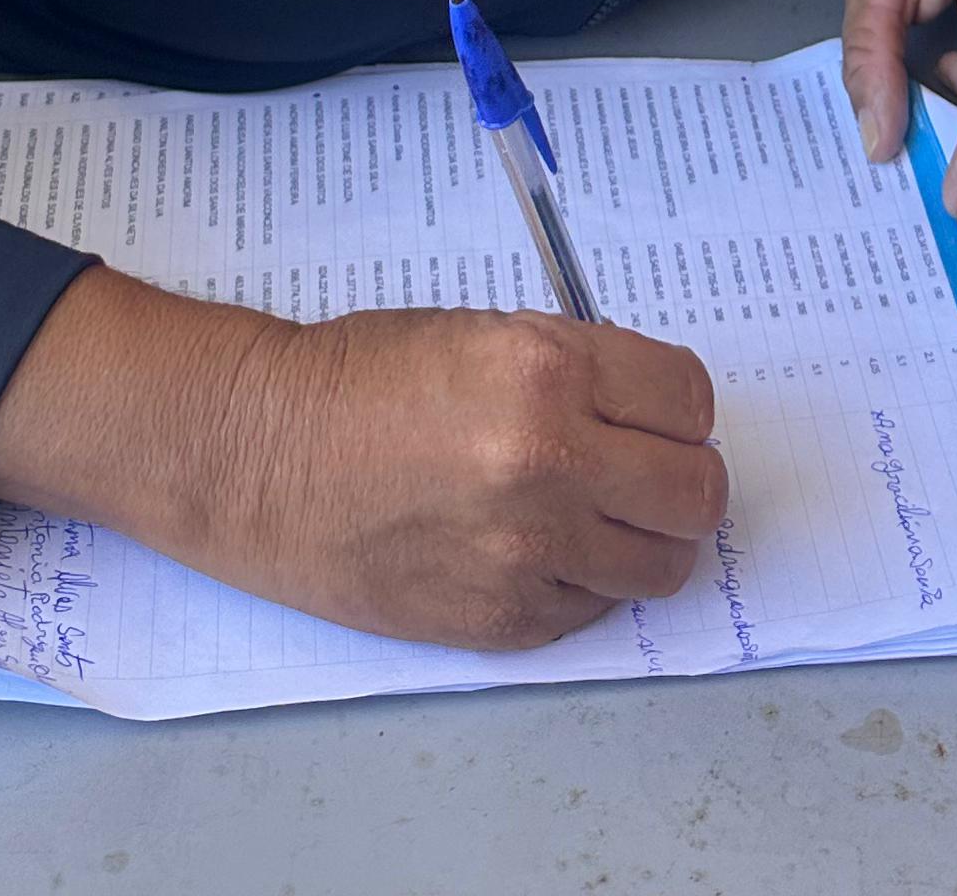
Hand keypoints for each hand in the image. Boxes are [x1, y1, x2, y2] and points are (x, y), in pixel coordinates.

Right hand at [29, 279, 727, 650]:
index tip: (657, 412)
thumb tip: (648, 412)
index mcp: (548, 371)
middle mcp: (552, 465)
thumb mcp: (483, 332)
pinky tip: (536, 551)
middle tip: (645, 468)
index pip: (689, 400)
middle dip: (682, 478)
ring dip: (645, 540)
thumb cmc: (361, 377)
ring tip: (600, 516)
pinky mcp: (501, 623)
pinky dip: (583, 585)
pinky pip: (593, 612)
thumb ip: (575, 369)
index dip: (678, 407)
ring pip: (662, 567)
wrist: (260, 456)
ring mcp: (529, 555)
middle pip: (697, 494)